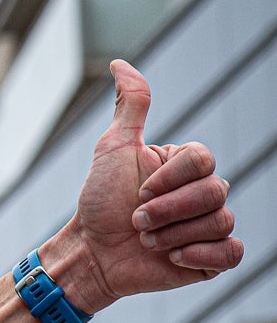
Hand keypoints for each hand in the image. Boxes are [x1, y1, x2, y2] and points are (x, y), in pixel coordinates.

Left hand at [47, 60, 242, 311]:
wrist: (92, 252)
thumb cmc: (100, 201)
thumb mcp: (113, 148)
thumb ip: (130, 106)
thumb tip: (119, 62)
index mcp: (187, 166)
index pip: (203, 160)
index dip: (169, 179)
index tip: (138, 191)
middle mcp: (204, 192)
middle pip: (215, 191)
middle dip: (166, 210)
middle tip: (136, 221)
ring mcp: (211, 225)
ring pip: (220, 221)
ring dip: (172, 234)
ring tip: (147, 240)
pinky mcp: (212, 259)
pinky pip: (231, 253)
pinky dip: (201, 256)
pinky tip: (174, 258)